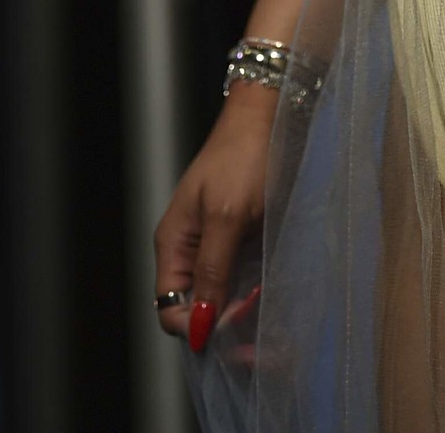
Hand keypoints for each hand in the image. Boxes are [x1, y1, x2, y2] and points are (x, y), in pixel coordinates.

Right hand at [152, 84, 276, 353]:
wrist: (267, 115)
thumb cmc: (243, 156)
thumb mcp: (227, 216)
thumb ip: (212, 269)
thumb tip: (199, 323)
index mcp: (174, 245)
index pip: (171, 310)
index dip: (198, 325)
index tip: (232, 321)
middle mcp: (191, 251)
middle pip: (197, 308)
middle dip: (224, 325)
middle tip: (258, 328)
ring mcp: (216, 245)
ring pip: (222, 297)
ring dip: (243, 312)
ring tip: (269, 312)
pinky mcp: (241, 239)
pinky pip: (241, 279)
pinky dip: (254, 292)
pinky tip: (272, 292)